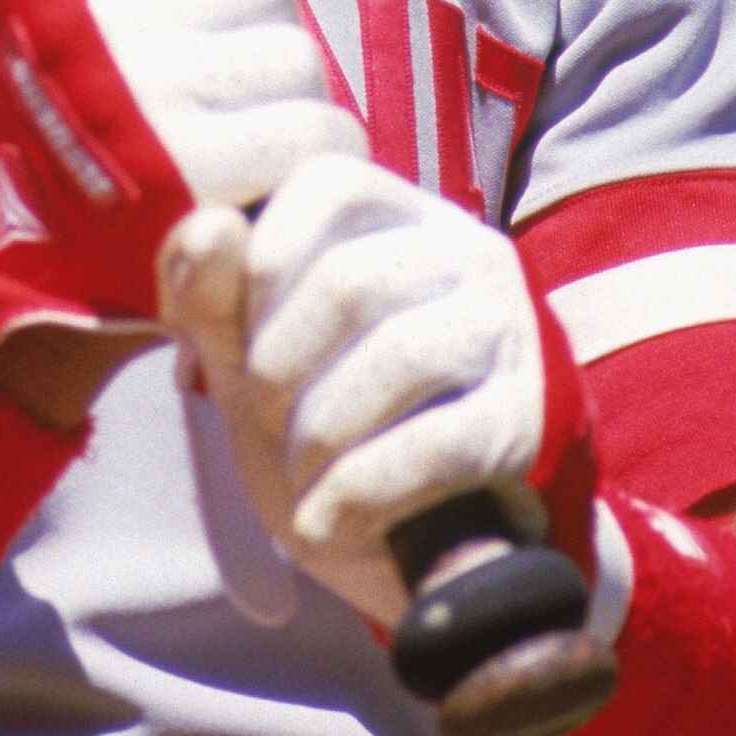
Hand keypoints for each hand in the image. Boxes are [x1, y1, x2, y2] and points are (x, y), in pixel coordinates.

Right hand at [0, 0, 363, 359]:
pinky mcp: (192, 172)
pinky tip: (265, 174)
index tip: (172, 20)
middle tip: (201, 94)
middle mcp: (87, 11)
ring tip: (230, 134)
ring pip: (297, 55)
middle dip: (254, 36)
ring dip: (287, 99)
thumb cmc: (89, 102)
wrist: (38, 257)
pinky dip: (310, 155)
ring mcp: (137, 90)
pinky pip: (316, 129)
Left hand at [158, 159, 595, 630]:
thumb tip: (205, 225)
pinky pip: (436, 445)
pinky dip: (357, 492)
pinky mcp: (531, 426)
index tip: (246, 345)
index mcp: (401, 217)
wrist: (428, 548)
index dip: (263, 270)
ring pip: (398, 358)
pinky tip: (327, 522)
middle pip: (351, 282)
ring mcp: (511, 337)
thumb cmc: (334, 427)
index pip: (328, 187)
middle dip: (278, 369)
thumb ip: (213, 293)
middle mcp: (470, 256)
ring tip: (301, 477)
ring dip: (318, 435)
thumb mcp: (254, 359)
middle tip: (267, 424)